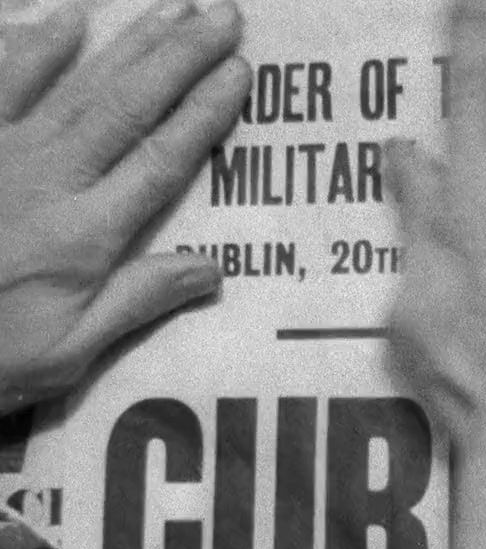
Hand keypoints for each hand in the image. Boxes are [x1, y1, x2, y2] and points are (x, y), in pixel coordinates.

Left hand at [0, 0, 248, 413]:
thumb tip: (213, 268)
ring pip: (76, 86)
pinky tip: (67, 17)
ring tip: (173, 7)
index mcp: (83, 236)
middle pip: (127, 106)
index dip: (204, 113)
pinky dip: (31, 47)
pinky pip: (0, 85)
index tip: (241, 72)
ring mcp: (1, 154)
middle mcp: (48, 180)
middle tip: (224, 14)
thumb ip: (136, 303)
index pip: (160, 161)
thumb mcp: (66, 355)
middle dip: (180, 56)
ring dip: (129, 43)